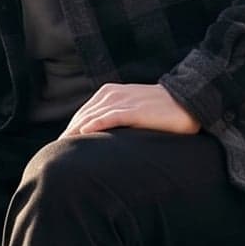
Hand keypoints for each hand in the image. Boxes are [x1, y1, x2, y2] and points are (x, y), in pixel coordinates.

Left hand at [64, 83, 201, 137]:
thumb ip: (115, 117)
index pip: (83, 114)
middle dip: (69, 134)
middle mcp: (112, 94)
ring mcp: (123, 101)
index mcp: (108, 93)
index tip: (61, 147)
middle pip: (82, 116)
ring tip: (64, 147)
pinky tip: (83, 134)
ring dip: (76, 132)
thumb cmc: (160, 109)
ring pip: (91, 117)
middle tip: (57, 152)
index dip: (70, 130)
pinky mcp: (134, 110)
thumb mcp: (131, 109)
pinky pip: (110, 117)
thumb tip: (99, 135)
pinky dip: (95, 125)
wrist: (187, 102)